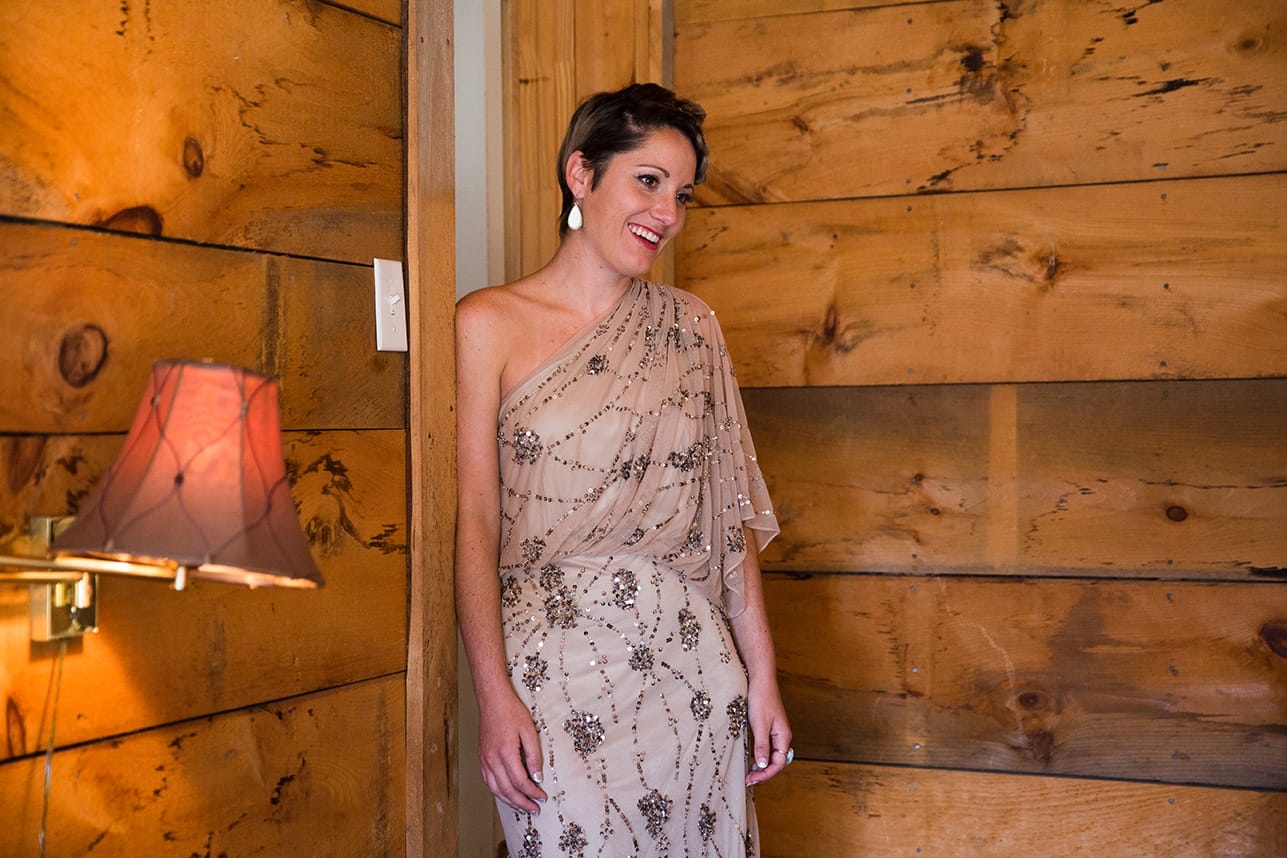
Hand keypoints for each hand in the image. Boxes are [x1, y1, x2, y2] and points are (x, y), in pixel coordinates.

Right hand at [478, 690, 547, 812]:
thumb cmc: (512, 712)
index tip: (542, 797)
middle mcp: (492, 759)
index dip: (532, 793)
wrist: (493, 701)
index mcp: (506, 753)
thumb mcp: (529, 731)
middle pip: (507, 790)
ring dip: (510, 801)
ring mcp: (485, 760)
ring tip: (522, 807)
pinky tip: (507, 795)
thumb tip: (537, 777)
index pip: (520, 781)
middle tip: (534, 809)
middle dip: (522, 803)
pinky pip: (489, 782)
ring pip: (496, 789)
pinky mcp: (481, 758)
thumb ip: (534, 756)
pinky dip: (498, 792)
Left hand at [744, 679, 792, 785]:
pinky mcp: (768, 728)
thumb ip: (761, 745)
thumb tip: (762, 765)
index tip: (751, 780)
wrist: (760, 679)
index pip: (778, 764)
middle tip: (748, 780)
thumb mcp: (759, 724)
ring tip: (748, 773)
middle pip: (776, 762)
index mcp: (783, 737)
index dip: (765, 774)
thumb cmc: (761, 698)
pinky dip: (758, 756)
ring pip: (770, 756)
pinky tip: (750, 759)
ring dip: (761, 766)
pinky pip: (766, 747)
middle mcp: (782, 737)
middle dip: (763, 773)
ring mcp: (775, 733)